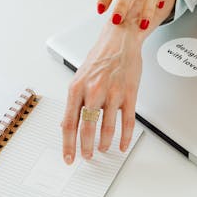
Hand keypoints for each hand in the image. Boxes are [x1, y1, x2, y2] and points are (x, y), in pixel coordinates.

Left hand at [61, 0, 176, 163]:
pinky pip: (127, 121)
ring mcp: (112, 93)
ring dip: (104, 143)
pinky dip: (125, 137)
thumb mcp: (79, 77)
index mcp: (77, 88)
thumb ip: (74, 102)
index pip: (69, 122)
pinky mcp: (129, 93)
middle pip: (87, 127)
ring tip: (102, 149)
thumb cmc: (100, 58)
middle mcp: (93, 90)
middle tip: (87, 156)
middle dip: (86, 147)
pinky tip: (123, 144)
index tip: (69, 157)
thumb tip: (67, 124)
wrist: (120, 39)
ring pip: (107, 127)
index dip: (68, 144)